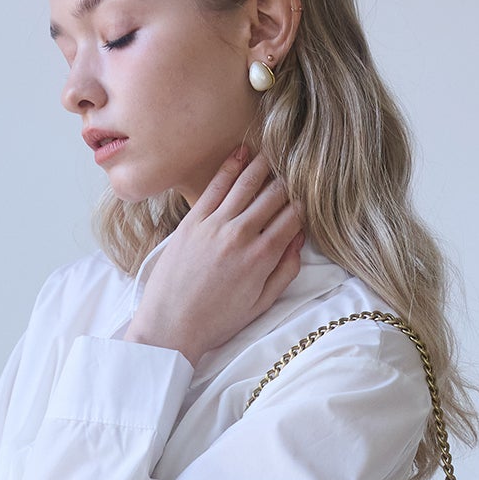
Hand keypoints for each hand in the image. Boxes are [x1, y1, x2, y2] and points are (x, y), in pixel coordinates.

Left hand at [125, 148, 305, 364]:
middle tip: (295, 170)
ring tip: (274, 154)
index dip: (304, 204)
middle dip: (288, 182)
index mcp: (262, 257)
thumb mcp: (261, 304)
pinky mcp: (192, 220)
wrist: (171, 326)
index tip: (307, 197)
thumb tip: (300, 241)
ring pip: (247, 183)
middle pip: (274, 195)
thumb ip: (285, 271)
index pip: (293, 217)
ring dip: (264, 165)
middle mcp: (242, 235)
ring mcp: (215, 224)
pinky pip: (216, 185)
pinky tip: (242, 152)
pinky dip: (231, 166)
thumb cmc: (216, 321)